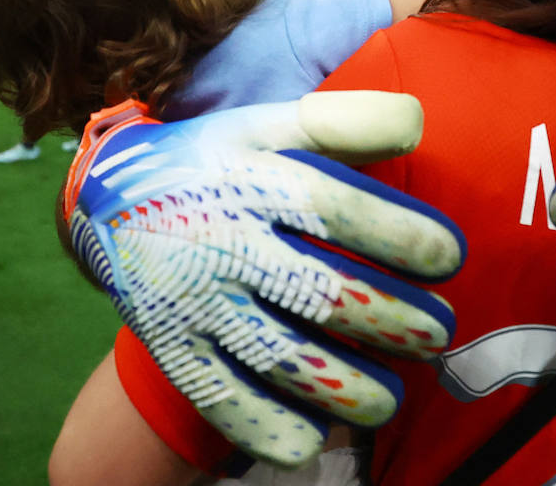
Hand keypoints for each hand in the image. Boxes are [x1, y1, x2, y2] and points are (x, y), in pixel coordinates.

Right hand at [63, 93, 464, 466]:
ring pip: (280, 359)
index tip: (450, 257)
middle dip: (394, 321)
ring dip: (350, 388)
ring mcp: (191, 301)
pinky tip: (319, 435)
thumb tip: (417, 123)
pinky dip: (274, 428)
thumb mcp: (267, 123)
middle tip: (439, 334)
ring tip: (395, 396)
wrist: (105, 199)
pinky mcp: (171, 349)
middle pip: (319, 293)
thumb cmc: (215, 162)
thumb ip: (344, 121)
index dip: (400, 234)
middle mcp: (219, 240)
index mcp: (250, 177)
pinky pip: (225, 402)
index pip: (334, 207)